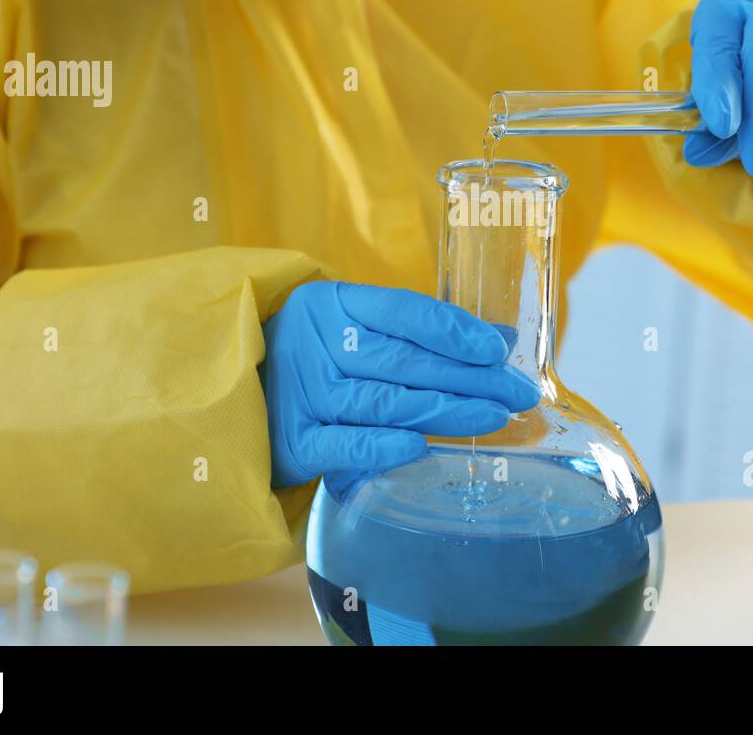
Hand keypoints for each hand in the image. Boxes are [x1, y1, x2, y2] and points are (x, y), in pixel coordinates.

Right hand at [261, 281, 538, 487]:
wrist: (233, 396)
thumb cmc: (315, 359)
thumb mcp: (359, 329)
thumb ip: (424, 332)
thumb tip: (502, 341)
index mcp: (333, 304)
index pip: (404, 311)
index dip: (454, 329)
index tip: (498, 350)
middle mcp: (315, 343)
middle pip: (405, 361)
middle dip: (470, 378)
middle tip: (518, 394)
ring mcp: (301, 392)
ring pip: (385, 402)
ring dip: (445, 412)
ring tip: (493, 419)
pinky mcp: (292, 441)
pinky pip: (344, 444)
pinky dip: (381, 447)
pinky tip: (421, 448)